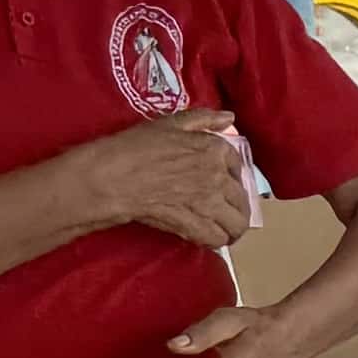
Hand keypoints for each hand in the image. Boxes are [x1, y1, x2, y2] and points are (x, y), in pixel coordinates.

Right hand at [75, 110, 260, 251]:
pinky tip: (207, 237)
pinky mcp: (194, 225)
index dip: (233, 178)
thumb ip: (204, 119)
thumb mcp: (171, 123)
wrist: (115, 176)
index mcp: (214, 149)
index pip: (239, 168)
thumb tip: (229, 117)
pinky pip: (216, 239)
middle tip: (224, 212)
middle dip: (236, 208)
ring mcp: (208, 203)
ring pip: (236, 224)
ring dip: (231, 228)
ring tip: (222, 229)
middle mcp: (218, 176)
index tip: (225, 185)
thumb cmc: (138, 146)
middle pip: (241, 200)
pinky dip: (214, 240)